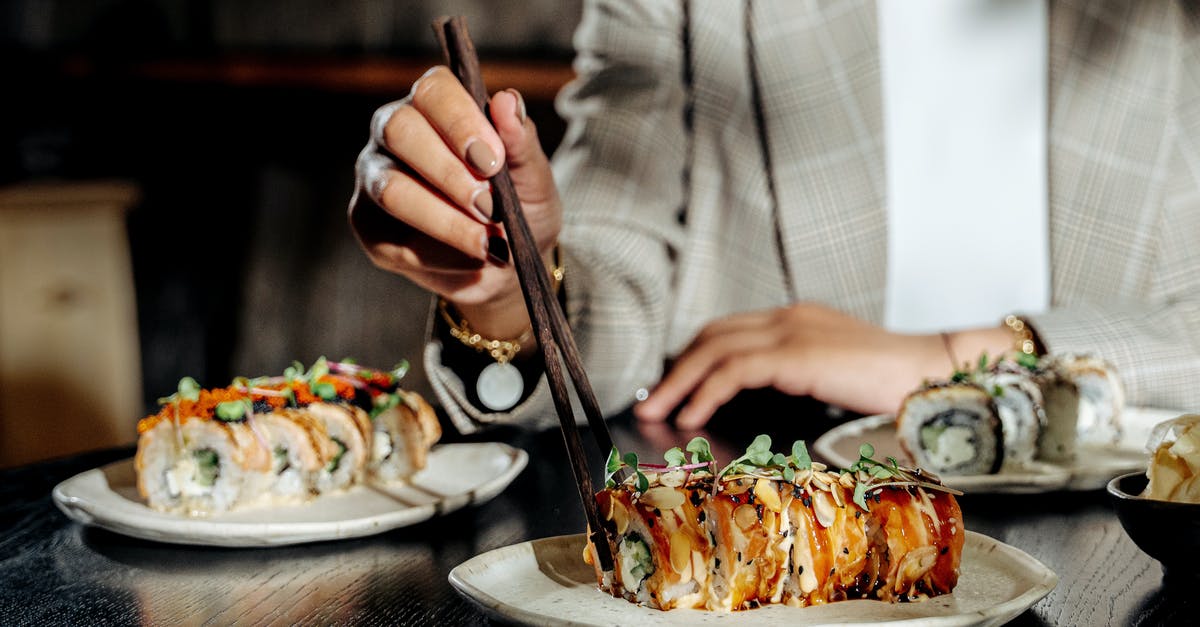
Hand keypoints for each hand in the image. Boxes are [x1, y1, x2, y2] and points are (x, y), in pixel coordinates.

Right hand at [349, 66, 561, 337]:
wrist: (507, 262)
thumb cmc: (519, 206)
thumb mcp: (533, 176)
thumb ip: (521, 141)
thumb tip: (508, 100)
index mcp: (436, 104)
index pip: (433, 91)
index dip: (460, 122)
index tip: (492, 161)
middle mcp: (395, 131)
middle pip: (399, 131)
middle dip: (450, 173)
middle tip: (491, 207)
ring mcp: (375, 176)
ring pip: (392, 190)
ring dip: (446, 221)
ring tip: (489, 242)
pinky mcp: (367, 225)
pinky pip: (393, 241)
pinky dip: (441, 256)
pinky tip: (472, 260)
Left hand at [634, 303, 991, 428]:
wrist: (934, 376)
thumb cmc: (894, 386)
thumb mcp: (834, 377)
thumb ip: (796, 379)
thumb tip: (759, 404)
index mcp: (797, 321)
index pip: (729, 332)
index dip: (693, 359)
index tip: (672, 387)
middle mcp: (789, 318)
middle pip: (711, 336)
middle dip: (676, 369)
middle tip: (651, 400)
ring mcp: (792, 331)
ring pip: (714, 349)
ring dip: (679, 383)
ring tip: (657, 412)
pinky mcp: (796, 355)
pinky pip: (733, 369)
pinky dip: (704, 391)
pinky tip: (690, 415)